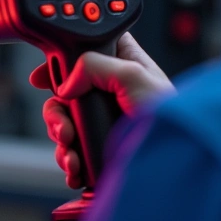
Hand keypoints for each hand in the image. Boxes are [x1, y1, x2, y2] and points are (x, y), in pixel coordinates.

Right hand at [30, 33, 173, 187]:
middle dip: (56, 112)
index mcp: (121, 65)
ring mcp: (104, 122)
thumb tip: (67, 85)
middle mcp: (110, 92)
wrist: (176, 163)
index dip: (60, 61)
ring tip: (70, 155)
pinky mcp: (100, 147)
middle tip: (63, 127)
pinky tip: (75, 169)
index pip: (84, 52)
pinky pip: (71, 152)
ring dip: (59, 140)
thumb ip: (95, 66)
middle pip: (64, 93)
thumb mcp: (134, 75)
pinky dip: (67, 161)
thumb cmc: (172, 118)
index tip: (44, 76)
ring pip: (63, 124)